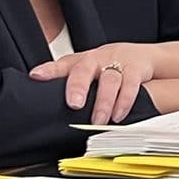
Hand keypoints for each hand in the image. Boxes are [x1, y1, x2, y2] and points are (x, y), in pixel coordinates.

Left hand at [30, 42, 160, 124]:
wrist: (142, 57)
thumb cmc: (109, 65)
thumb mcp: (87, 68)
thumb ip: (65, 76)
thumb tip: (39, 87)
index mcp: (82, 61)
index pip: (63, 64)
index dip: (49, 70)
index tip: (36, 76)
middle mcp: (98, 60)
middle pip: (85, 70)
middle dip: (78, 86)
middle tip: (74, 104)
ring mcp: (117, 64)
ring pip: (110, 80)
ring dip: (104, 102)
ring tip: (99, 121)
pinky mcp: (136, 70)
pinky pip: (131, 86)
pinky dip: (125, 102)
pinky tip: (118, 115)